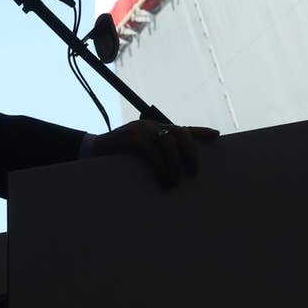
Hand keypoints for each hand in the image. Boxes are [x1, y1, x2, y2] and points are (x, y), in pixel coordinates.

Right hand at [86, 120, 218, 187]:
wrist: (90, 151)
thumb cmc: (118, 156)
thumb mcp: (141, 152)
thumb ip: (157, 155)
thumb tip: (177, 173)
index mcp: (156, 129)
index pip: (183, 128)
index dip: (201, 131)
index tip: (217, 136)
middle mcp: (151, 126)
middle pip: (181, 134)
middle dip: (191, 153)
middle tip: (194, 173)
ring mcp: (141, 130)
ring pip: (169, 143)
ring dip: (175, 164)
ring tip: (174, 182)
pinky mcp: (131, 139)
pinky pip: (153, 152)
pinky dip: (160, 166)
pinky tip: (162, 179)